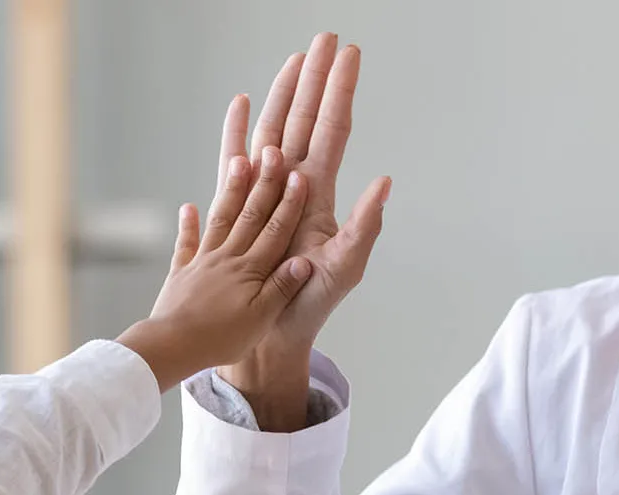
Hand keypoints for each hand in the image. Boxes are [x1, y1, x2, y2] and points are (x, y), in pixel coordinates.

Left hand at [116, 145, 313, 391]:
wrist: (172, 346)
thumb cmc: (220, 338)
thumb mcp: (260, 318)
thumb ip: (281, 287)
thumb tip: (305, 260)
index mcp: (251, 270)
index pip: (276, 230)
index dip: (289, 203)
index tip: (299, 176)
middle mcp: (227, 258)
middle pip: (250, 214)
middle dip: (264, 182)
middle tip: (272, 152)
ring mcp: (202, 262)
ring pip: (221, 219)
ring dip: (231, 190)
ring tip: (238, 160)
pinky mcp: (181, 273)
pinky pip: (186, 244)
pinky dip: (188, 225)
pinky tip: (188, 208)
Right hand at [217, 33, 392, 429]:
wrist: (269, 330)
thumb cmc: (309, 302)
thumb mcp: (345, 267)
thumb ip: (365, 225)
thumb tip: (385, 182)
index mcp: (319, 192)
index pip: (332, 129)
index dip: (340, 91)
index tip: (348, 54)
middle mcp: (293, 184)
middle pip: (304, 118)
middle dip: (314, 78)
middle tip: (323, 39)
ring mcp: (264, 191)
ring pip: (273, 129)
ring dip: (282, 94)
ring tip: (292, 59)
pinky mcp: (238, 205)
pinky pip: (234, 159)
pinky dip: (236, 130)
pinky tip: (241, 103)